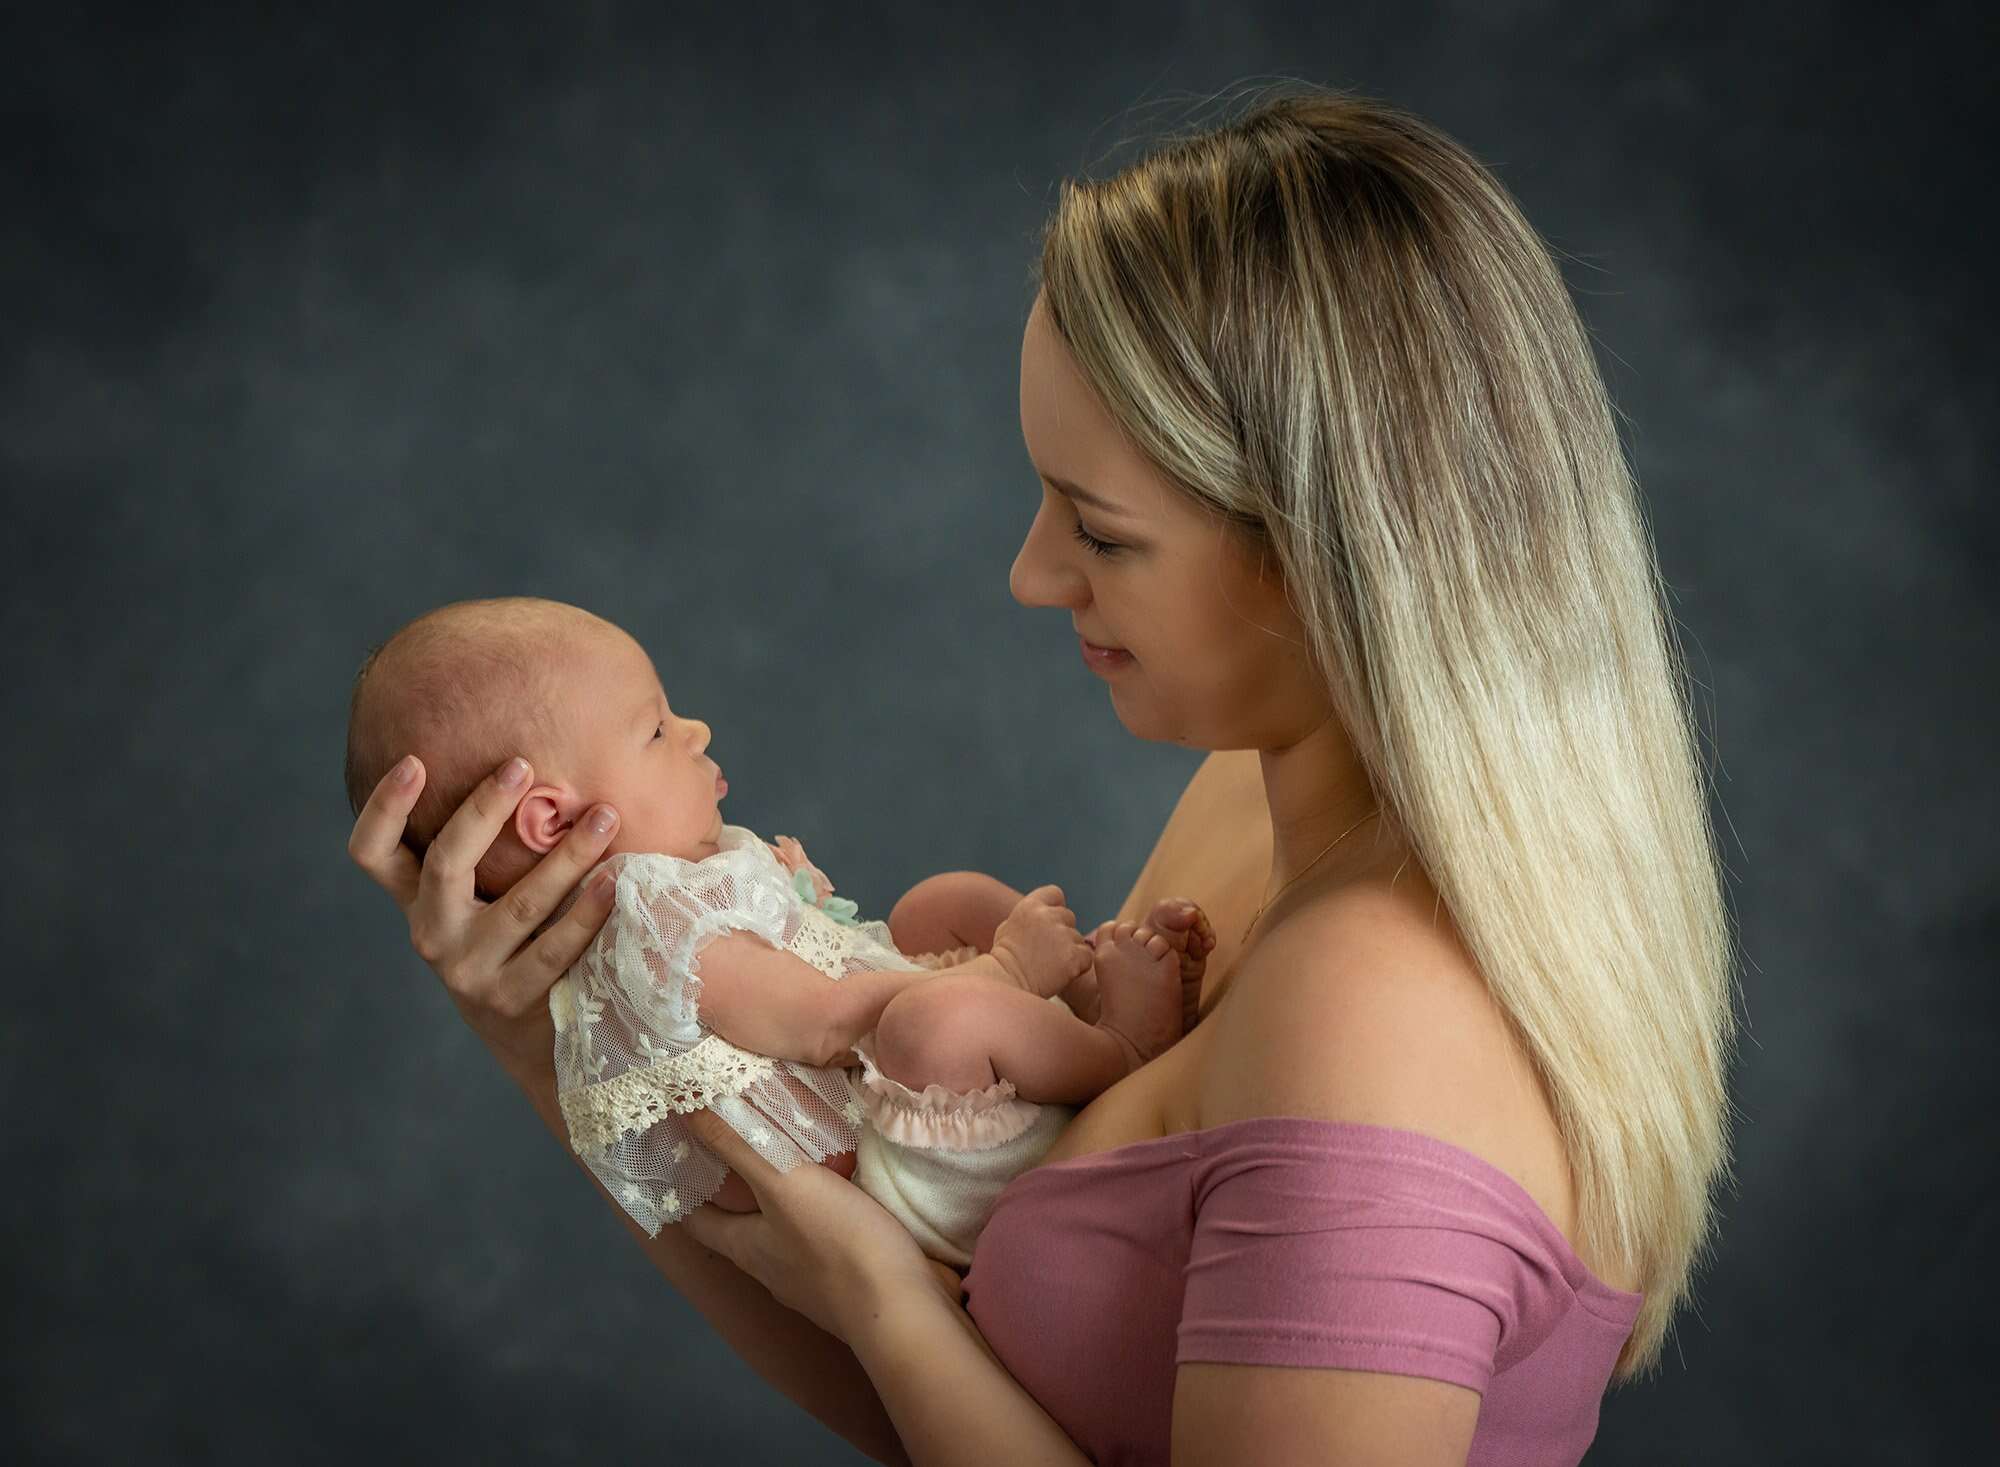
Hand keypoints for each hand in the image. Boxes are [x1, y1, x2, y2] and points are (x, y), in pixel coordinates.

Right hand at [346, 753, 621, 1089]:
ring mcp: (468, 970)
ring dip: (567, 855)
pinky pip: (555, 948)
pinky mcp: (511, 999)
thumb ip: (490, 846)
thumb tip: (536, 761)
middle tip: (522, 766)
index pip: (373, 853)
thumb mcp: (483, 896)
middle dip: (483, 810)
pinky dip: (586, 913)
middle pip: (445, 863)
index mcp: (417, 899)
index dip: (383, 808)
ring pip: (520, 903)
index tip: (414, 761)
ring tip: (604, 817)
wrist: (531, 1034)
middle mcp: (432, 932)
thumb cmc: (514, 937)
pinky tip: (613, 883)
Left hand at [680, 1109, 961, 1342]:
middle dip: (741, 1186)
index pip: (697, 1219)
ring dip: (789, 1198)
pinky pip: (830, 1237)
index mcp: (746, 1248)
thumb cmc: (836, 1245)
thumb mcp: (783, 1183)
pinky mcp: (852, 1277)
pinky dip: (830, 1211)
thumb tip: (684, 1107)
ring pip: (788, 1231)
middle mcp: (773, 1267)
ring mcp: (814, 1278)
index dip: (684, 1188)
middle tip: (748, 1136)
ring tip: (801, 1152)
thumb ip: (739, 1145)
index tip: (681, 1153)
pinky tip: (848, 1187)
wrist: (904, 1309)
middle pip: (743, 1224)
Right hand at [987, 885, 1092, 997]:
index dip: (1055, 907)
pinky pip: (1086, 957)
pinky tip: (1061, 974)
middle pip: (1069, 917)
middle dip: (1062, 932)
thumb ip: (1028, 916)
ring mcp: (1062, 935)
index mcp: (1030, 906)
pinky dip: (1078, 966)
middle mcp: (1048, 916)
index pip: (1055, 893)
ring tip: (1050, 966)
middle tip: (1047, 952)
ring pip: (1078, 939)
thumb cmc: (1003, 960)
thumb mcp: (1008, 927)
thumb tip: (1042, 913)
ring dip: (1070, 951)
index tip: (1049, 923)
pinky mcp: (1073, 956)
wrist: (1005, 983)